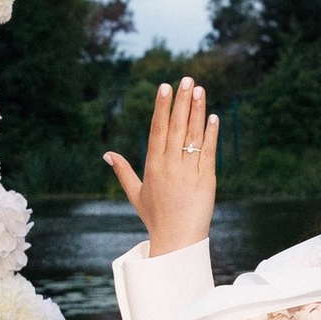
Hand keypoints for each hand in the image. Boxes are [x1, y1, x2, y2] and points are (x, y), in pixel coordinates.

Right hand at [103, 75, 219, 254]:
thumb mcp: (135, 193)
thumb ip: (122, 171)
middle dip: (180, 101)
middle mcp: (170, 165)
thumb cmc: (156, 218)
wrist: (177, 240)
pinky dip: (211, 134)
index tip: (164, 87)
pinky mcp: (206, 179)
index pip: (157, 130)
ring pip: (193, 136)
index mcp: (153, 165)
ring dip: (197, 111)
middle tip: (185, 79)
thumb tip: (107, 154)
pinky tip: (213, 117)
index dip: (161, 107)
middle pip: (176, 127)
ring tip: (199, 90)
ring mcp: (188, 171)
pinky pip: (209, 152)